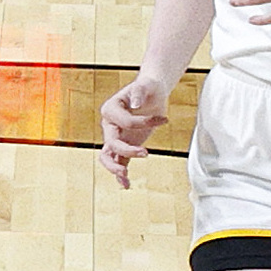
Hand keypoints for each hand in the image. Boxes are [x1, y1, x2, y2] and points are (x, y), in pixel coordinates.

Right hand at [96, 71, 172, 187]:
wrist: (151, 93)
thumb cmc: (148, 87)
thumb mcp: (146, 85)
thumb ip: (139, 91)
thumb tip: (134, 105)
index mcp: (110, 108)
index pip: (124, 122)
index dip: (144, 123)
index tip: (164, 119)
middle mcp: (109, 125)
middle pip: (111, 142)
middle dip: (127, 150)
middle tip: (145, 153)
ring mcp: (115, 137)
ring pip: (107, 157)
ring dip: (115, 167)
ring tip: (125, 177)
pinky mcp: (124, 146)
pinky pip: (118, 161)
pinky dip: (120, 174)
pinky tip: (127, 185)